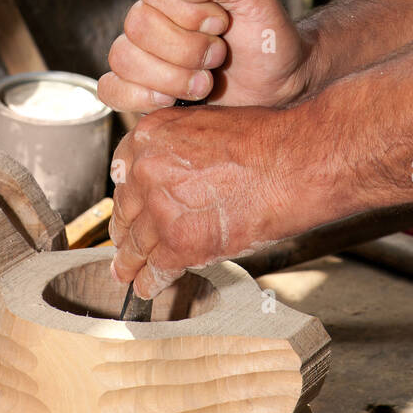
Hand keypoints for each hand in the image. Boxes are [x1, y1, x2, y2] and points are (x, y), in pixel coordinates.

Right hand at [98, 0, 307, 112]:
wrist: (279, 84)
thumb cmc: (266, 35)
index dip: (185, 9)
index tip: (221, 23)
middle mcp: (152, 15)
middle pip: (137, 26)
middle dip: (187, 49)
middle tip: (219, 56)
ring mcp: (143, 52)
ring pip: (123, 58)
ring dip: (172, 77)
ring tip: (206, 83)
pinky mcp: (139, 88)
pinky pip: (110, 89)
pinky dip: (139, 97)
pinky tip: (172, 102)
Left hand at [108, 104, 304, 297]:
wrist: (289, 164)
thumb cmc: (262, 140)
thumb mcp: (206, 124)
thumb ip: (176, 145)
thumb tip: (169, 167)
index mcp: (152, 135)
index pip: (123, 171)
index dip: (128, 194)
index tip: (128, 205)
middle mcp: (147, 170)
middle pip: (125, 209)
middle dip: (125, 228)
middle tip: (123, 242)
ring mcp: (160, 208)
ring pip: (136, 244)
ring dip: (130, 262)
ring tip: (125, 272)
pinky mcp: (178, 243)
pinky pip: (155, 270)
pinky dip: (150, 283)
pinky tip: (147, 288)